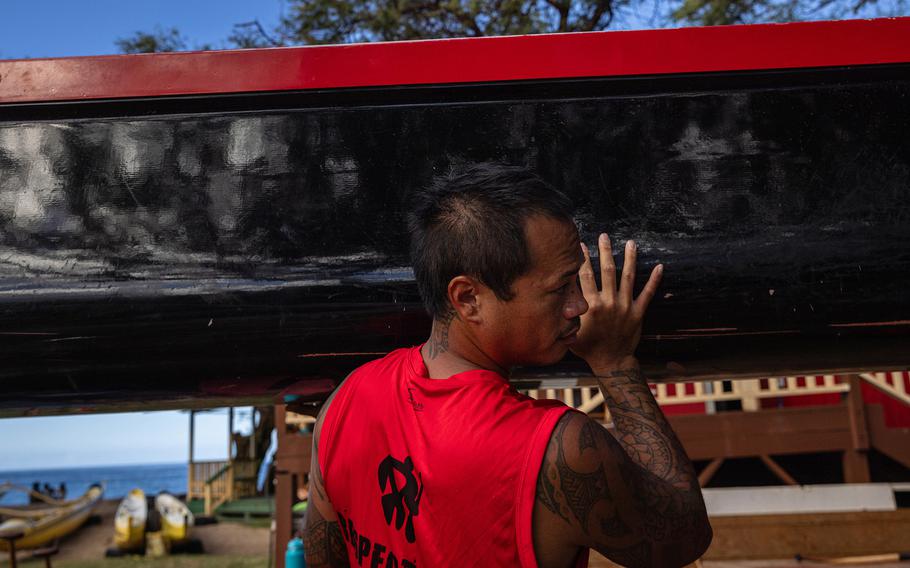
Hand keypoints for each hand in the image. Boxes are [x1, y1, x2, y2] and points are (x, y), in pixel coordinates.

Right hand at [571, 233, 662, 372]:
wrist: (611, 362)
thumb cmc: (587, 347)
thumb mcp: (570, 331)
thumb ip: (565, 314)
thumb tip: (555, 300)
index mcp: (590, 305)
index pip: (585, 276)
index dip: (583, 258)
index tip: (581, 245)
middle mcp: (608, 302)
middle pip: (607, 271)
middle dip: (605, 251)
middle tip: (604, 236)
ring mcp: (625, 307)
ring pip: (628, 277)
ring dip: (630, 258)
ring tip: (631, 243)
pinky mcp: (638, 313)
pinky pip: (647, 294)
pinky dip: (654, 280)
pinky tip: (660, 267)